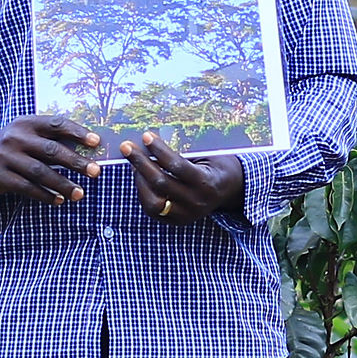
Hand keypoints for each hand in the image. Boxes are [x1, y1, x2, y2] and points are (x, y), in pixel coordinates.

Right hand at [0, 115, 99, 206]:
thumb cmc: (14, 146)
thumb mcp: (27, 134)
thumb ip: (51, 139)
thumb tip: (87, 149)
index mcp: (27, 123)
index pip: (56, 124)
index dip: (77, 132)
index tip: (96, 142)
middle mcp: (15, 138)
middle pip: (51, 150)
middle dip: (75, 162)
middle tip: (95, 171)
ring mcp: (6, 157)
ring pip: (40, 172)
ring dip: (62, 184)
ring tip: (79, 193)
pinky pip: (27, 188)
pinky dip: (45, 195)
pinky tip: (58, 200)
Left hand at [122, 135, 244, 220]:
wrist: (229, 189)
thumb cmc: (215, 165)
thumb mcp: (206, 155)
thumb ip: (183, 152)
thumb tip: (151, 141)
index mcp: (206, 183)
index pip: (177, 166)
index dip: (159, 150)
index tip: (146, 136)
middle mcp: (196, 202)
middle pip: (161, 184)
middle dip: (141, 163)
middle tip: (127, 147)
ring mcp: (186, 215)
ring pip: (153, 202)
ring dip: (139, 180)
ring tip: (133, 164)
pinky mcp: (177, 221)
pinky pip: (153, 210)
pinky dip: (143, 192)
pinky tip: (140, 177)